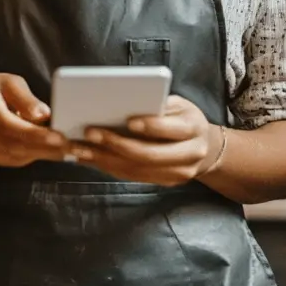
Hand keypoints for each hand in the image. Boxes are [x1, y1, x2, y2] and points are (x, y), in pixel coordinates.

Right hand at [0, 74, 69, 167]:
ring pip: (15, 156)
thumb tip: (44, 115)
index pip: (8, 124)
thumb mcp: (10, 83)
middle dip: (45, 147)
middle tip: (72, 147)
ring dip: (43, 154)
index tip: (59, 137)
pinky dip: (35, 156)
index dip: (34, 134)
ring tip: (69, 150)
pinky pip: (14, 160)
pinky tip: (53, 151)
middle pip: (13, 144)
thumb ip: (26, 98)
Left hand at [73, 95, 220, 186]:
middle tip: (90, 133)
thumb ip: (157, 105)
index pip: (170, 129)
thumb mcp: (178, 104)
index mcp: (193, 127)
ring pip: (138, 169)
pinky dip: (109, 167)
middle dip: (117, 144)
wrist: (205, 148)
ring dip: (105, 159)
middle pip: (149, 154)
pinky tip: (90, 158)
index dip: (149, 126)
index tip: (128, 120)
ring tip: (80, 148)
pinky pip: (134, 177)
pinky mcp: (165, 183)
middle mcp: (189, 154)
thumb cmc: (183, 117)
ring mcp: (178, 174)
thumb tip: (121, 103)